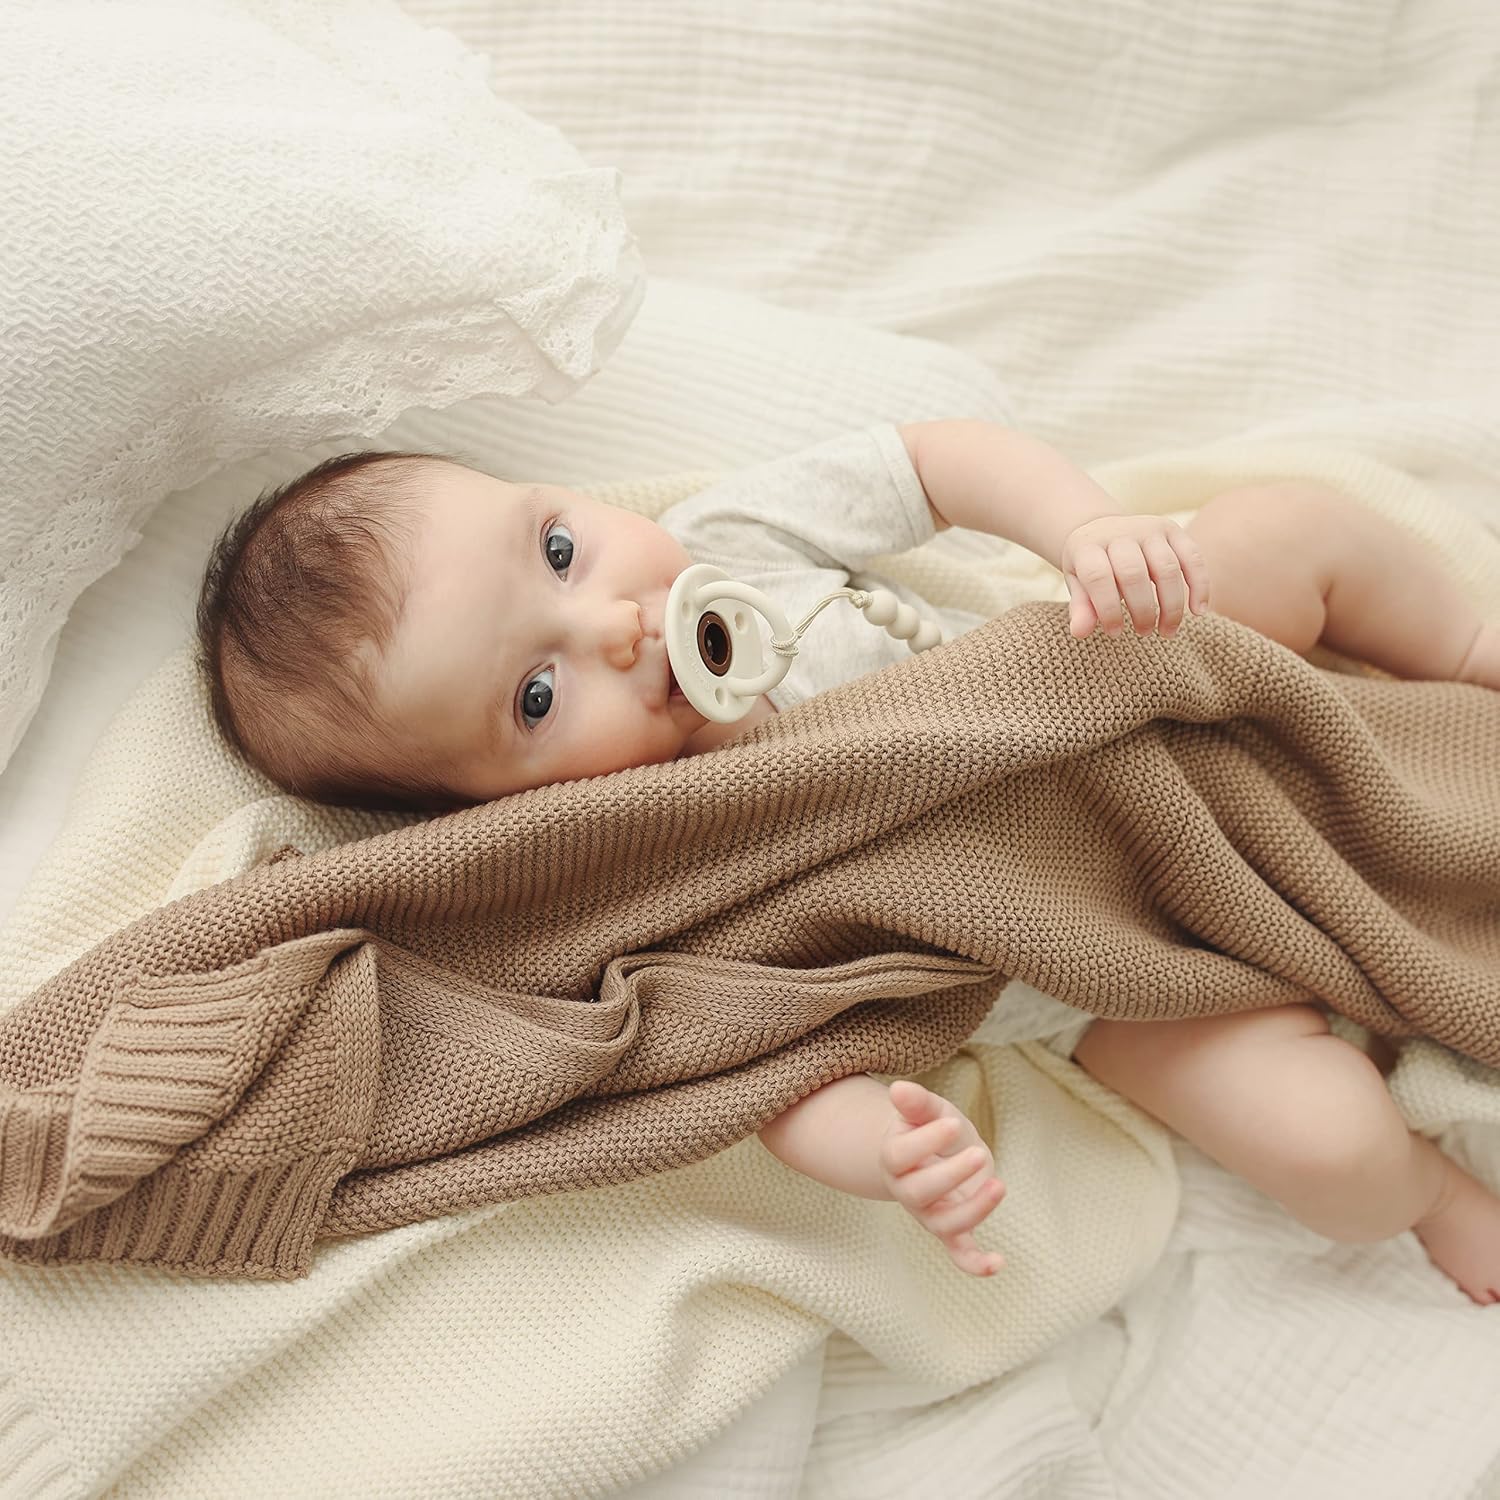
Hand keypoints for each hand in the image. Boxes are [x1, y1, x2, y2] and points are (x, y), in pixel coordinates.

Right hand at [879, 1079, 1005, 1276]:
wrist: (937, 1153)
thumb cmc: (931, 1128)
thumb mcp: (929, 1110)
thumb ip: (917, 1102)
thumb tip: (899, 1088)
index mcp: (894, 1158)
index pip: (899, 1156)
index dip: (925, 1141)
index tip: (953, 1122)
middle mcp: (908, 1191)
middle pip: (918, 1192)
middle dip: (950, 1174)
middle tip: (977, 1152)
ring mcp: (930, 1214)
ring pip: (944, 1224)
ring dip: (973, 1209)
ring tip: (998, 1184)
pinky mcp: (953, 1231)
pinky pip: (960, 1254)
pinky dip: (976, 1263)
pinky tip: (998, 1263)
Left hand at [1059, 514, 1209, 639]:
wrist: (1102, 529)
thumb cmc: (1090, 566)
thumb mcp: (1078, 584)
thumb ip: (1081, 607)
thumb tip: (1079, 632)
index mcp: (1088, 545)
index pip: (1098, 576)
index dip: (1108, 609)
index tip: (1115, 633)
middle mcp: (1119, 533)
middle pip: (1134, 573)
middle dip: (1142, 610)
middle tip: (1143, 632)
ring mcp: (1148, 528)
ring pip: (1167, 568)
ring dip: (1171, 605)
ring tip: (1167, 631)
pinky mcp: (1173, 529)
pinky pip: (1193, 557)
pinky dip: (1200, 585)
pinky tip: (1198, 611)